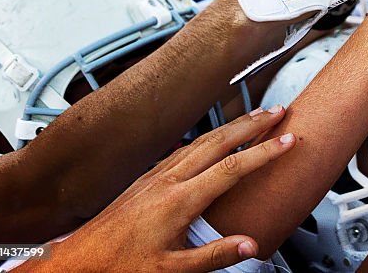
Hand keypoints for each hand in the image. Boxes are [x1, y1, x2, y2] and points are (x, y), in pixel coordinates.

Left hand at [29, 108, 294, 272]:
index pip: (233, 168)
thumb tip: (250, 245)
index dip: (264, 152)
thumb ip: (214, 256)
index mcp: (180, 200)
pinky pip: (185, 148)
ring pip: (202, 140)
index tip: (287, 141)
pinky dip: (208, 137)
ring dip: (231, 126)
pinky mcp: (148, 177)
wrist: (79, 260)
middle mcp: (169, 179)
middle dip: (251, 123)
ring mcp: (157, 174)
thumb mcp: (172, 270)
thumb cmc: (121, 265)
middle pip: (219, 141)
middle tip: (277, 112)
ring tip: (253, 117)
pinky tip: (211, 139)